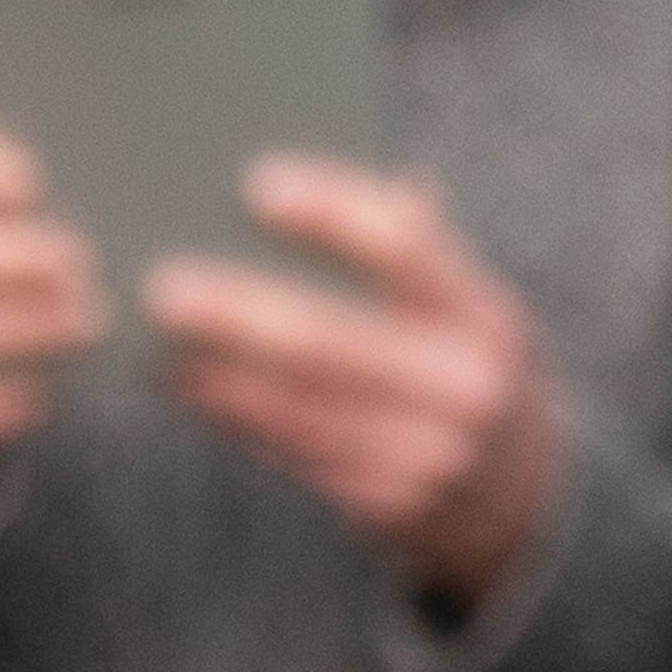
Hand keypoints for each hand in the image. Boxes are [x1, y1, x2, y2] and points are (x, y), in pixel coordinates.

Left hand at [147, 159, 566, 609]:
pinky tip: (180, 381)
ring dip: (217, 371)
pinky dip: (230, 414)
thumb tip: (337, 167)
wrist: (524, 496)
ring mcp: (432, 454)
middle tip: (162, 283)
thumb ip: (410, 244)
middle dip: (245, 313)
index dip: (335, 213)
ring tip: (147, 331)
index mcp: (484, 314)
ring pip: (301, 406)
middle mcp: (468, 385)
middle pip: (338, 342)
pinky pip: (293, 451)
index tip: (258, 183)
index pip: (411, 248)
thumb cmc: (461, 361)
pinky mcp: (389, 504)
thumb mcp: (464, 307)